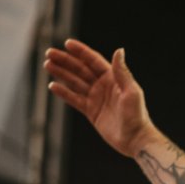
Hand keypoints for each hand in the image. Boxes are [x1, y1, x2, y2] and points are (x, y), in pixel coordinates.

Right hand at [45, 39, 156, 156]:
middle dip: (65, 61)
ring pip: (74, 82)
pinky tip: (52, 86)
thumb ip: (122, 72)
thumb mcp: (131, 91)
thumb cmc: (137, 115)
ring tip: (47, 65)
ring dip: (61, 73)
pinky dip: (63, 93)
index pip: (93, 61)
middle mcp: (103, 85)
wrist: (135, 139)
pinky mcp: (91, 111)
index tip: (66, 43)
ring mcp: (96, 98)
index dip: (80, 52)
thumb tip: (119, 50)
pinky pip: (74, 99)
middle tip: (49, 53)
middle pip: (80, 69)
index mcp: (113, 77)